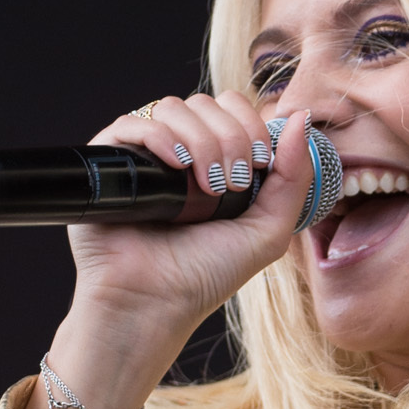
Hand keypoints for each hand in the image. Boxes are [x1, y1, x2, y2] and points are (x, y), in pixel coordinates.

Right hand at [20, 91, 313, 408]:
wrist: (152, 305)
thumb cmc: (205, 275)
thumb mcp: (268, 231)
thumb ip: (294, 176)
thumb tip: (301, 117)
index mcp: (213, 160)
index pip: (232, 108)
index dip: (250, 124)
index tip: (258, 164)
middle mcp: (177, 152)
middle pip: (205, 104)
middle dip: (228, 136)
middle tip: (230, 183)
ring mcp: (142, 156)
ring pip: (172, 108)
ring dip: (199, 139)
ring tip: (203, 185)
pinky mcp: (108, 163)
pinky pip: (131, 123)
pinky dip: (158, 136)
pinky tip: (174, 166)